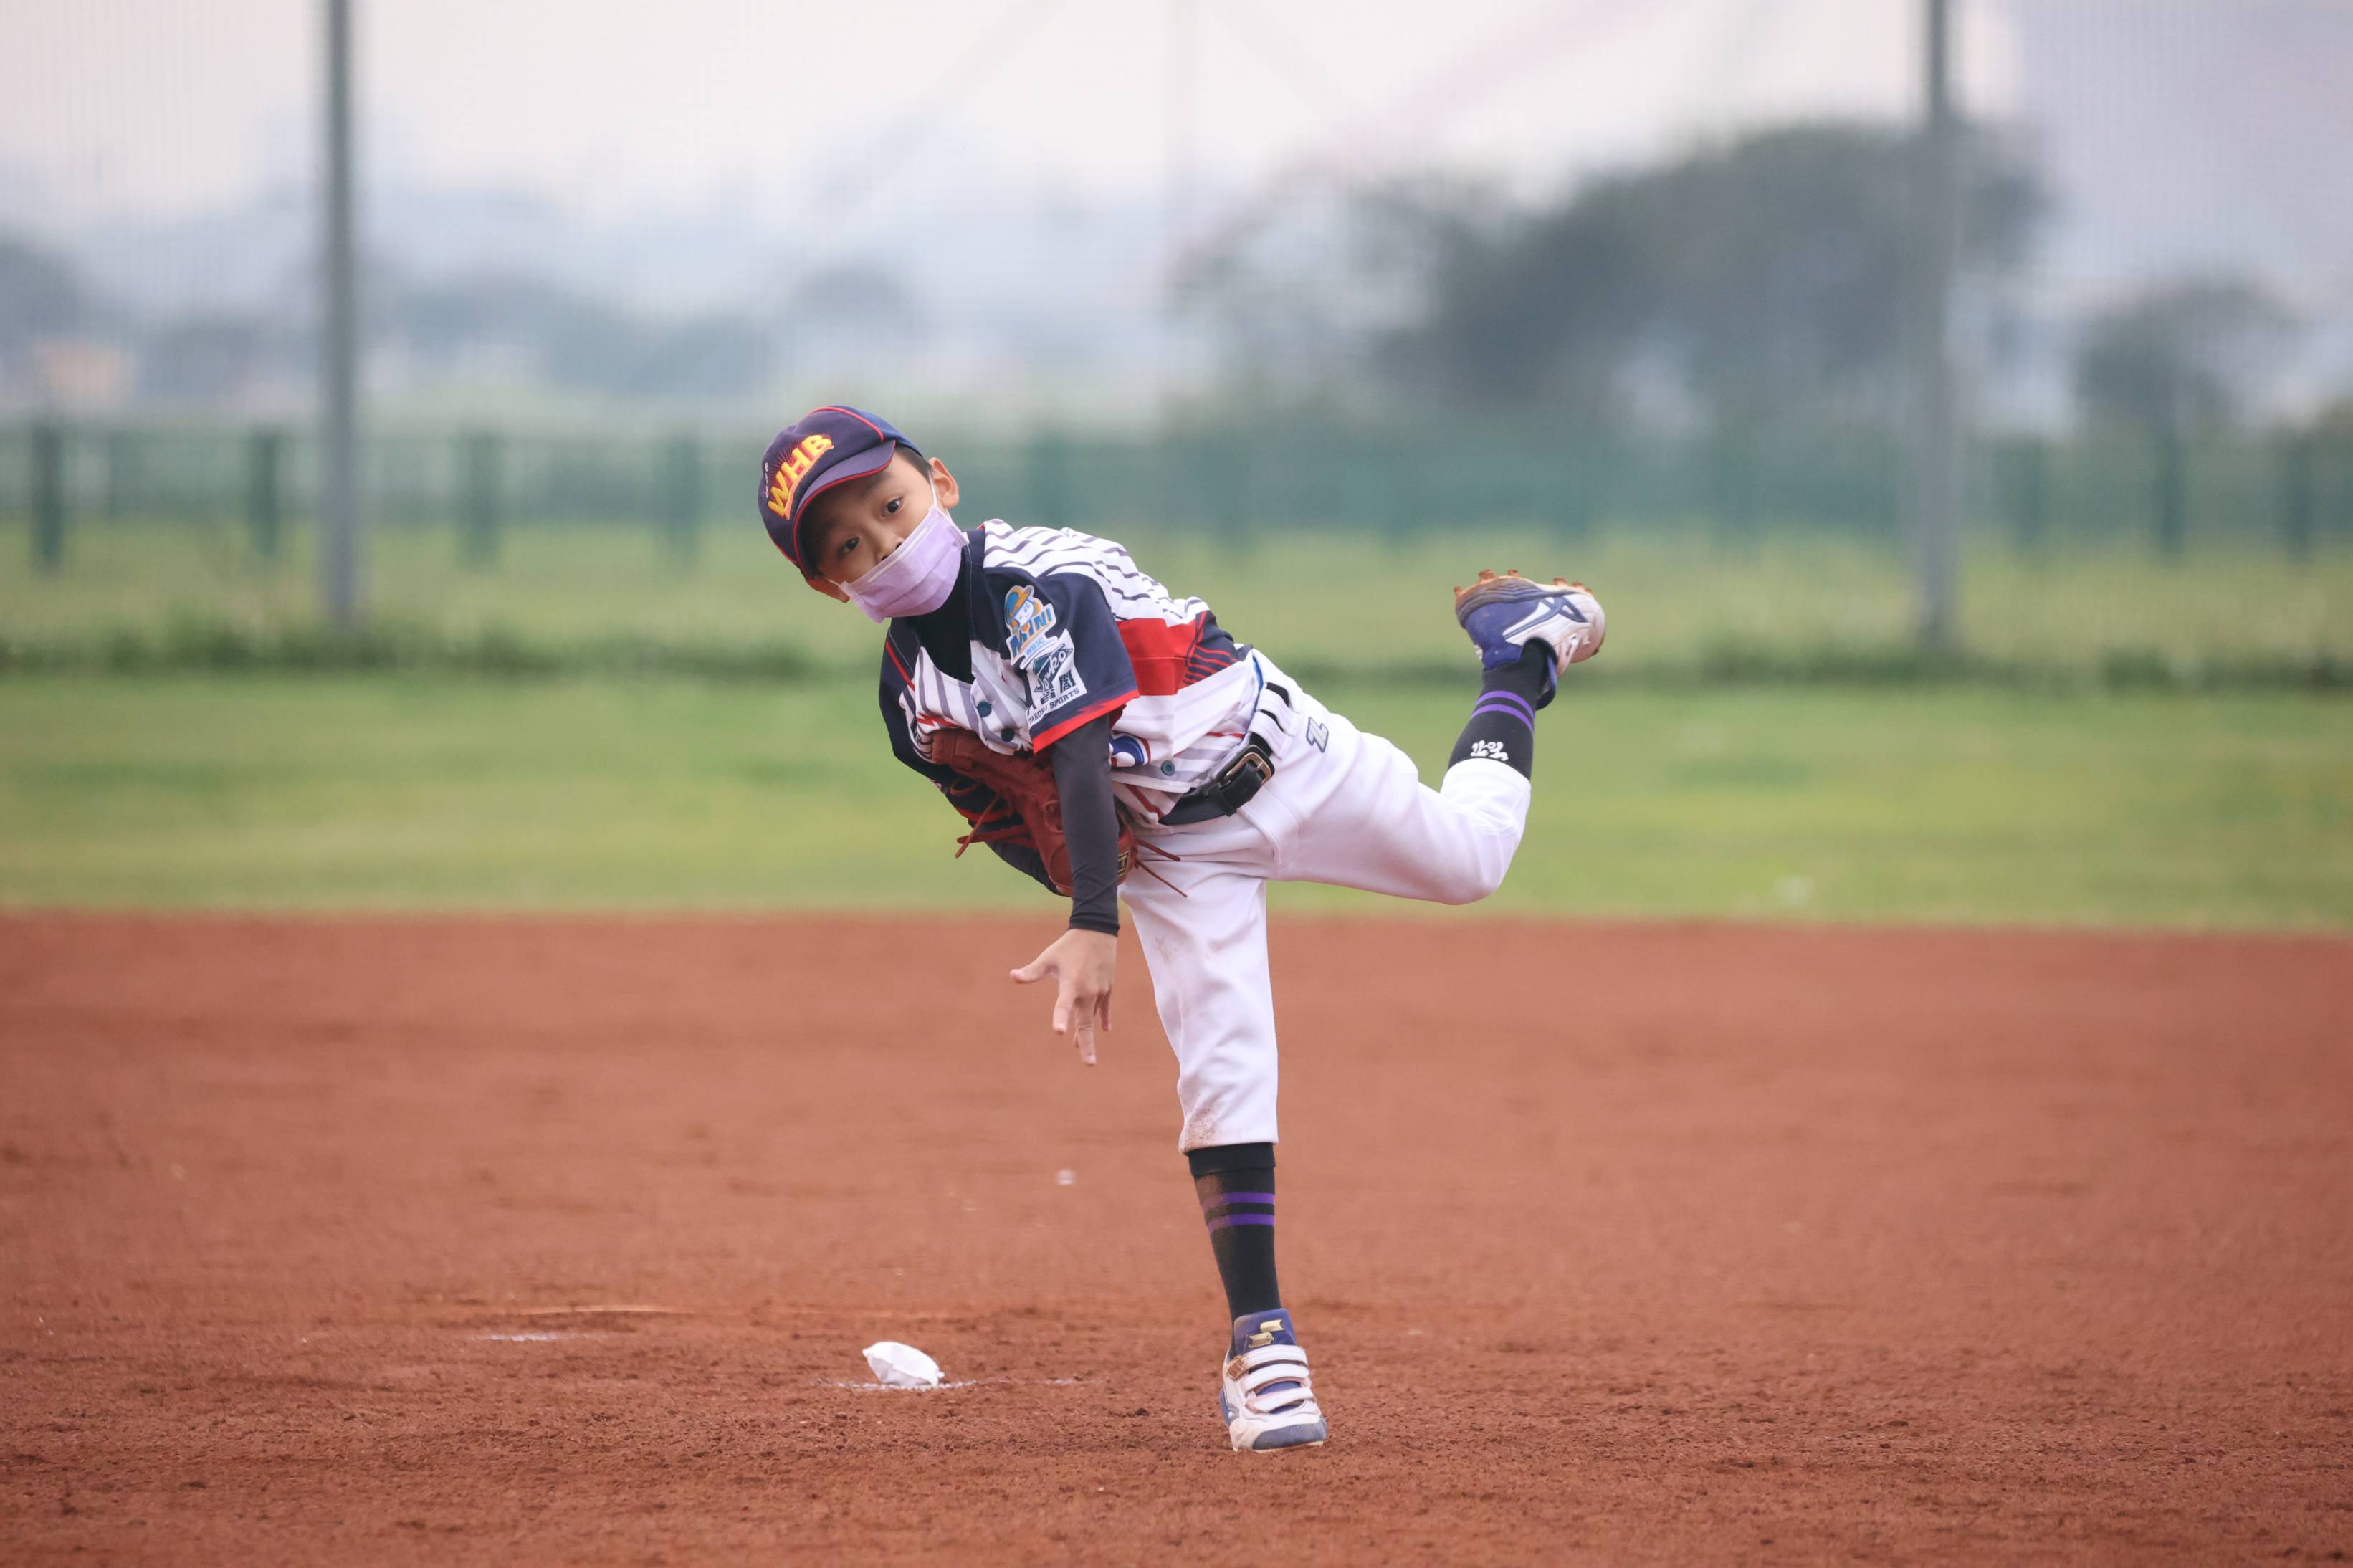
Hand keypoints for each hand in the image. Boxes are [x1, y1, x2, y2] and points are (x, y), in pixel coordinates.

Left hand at [1009, 928, 1116, 1065]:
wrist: (1097, 929)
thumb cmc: (1068, 945)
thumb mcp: (1048, 957)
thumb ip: (1032, 971)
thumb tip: (1012, 977)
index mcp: (1071, 984)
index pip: (1063, 1005)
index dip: (1060, 1018)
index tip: (1058, 1032)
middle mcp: (1087, 991)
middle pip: (1085, 1023)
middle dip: (1086, 1044)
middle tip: (1089, 1063)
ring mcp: (1100, 991)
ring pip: (1093, 1017)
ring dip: (1088, 1034)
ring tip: (1083, 1051)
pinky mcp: (1108, 987)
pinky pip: (1104, 1007)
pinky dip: (1103, 1018)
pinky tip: (1104, 1030)